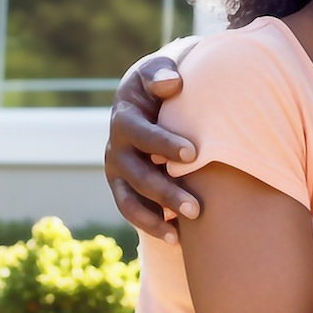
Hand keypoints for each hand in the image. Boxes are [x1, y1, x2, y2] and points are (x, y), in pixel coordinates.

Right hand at [105, 54, 198, 241]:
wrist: (147, 102)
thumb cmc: (159, 86)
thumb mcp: (156, 72)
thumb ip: (161, 74)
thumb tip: (171, 83)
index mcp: (125, 119)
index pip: (142, 134)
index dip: (164, 144)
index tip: (192, 153)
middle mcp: (116, 148)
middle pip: (138, 175)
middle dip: (165, 193)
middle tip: (196, 208)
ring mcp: (117, 172)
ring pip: (130, 200)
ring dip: (154, 219)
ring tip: (181, 234)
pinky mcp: (123, 188)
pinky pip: (132, 212)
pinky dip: (151, 226)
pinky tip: (177, 239)